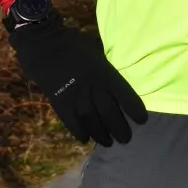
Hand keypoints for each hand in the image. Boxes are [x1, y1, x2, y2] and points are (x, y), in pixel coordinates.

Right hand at [5, 2, 144, 145]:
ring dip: (101, 133)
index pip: (123, 93)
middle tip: (126, 139)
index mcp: (103, 71)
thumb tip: (119, 80)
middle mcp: (91, 85)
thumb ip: (108, 68)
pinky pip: (70, 120)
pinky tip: (86, 139)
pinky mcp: (59, 101)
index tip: (142, 120)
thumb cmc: (75, 45)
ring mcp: (74, 94)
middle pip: (108, 111)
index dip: (134, 108)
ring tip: (108, 143)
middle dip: (119, 127)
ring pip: (91, 119)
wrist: (44, 45)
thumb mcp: (98, 51)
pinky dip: (79, 131)